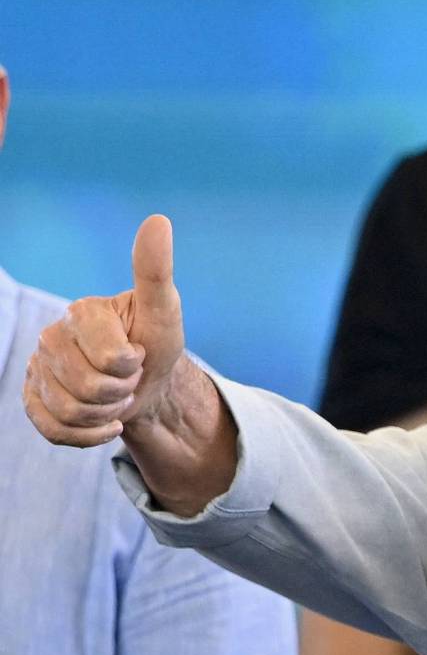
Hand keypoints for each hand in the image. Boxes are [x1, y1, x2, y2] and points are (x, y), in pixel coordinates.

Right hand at [24, 214, 184, 446]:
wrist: (150, 384)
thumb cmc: (157, 342)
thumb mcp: (164, 310)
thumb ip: (155, 270)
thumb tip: (158, 220)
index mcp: (80, 312)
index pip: (111, 359)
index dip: (134, 366)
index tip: (140, 353)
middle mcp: (51, 337)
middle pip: (89, 389)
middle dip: (122, 391)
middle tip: (130, 376)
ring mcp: (38, 370)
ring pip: (71, 412)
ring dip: (107, 413)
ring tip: (116, 394)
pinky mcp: (33, 400)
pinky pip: (54, 430)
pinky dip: (88, 434)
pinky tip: (104, 420)